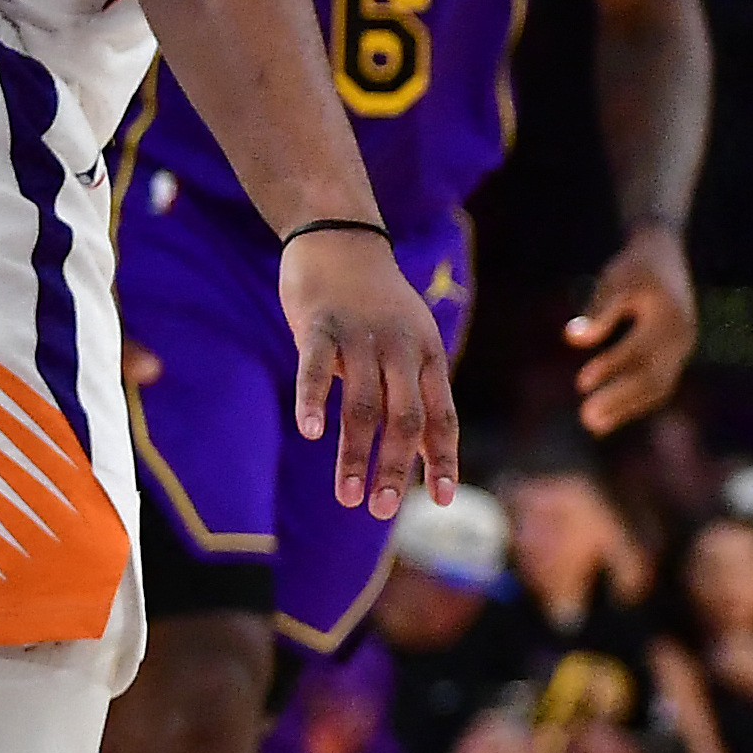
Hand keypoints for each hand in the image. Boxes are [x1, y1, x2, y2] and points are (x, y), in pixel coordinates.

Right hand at [278, 223, 457, 514]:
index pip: (442, 417)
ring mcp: (361, 336)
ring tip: (348, 495)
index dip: (442, 459)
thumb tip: (426, 451)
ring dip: (354, 454)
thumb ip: (416, 393)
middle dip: (396, 468)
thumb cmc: (377, 305)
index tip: (441, 500)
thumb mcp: (410, 345)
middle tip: (382, 512)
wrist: (342, 240)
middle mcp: (401, 350)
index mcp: (429, 358)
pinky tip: (309, 432)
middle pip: (404, 418)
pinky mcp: (321, 324)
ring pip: (362, 404)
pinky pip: (317, 366)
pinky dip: (314, 399)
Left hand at [568, 223, 697, 433]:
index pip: (640, 351)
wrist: (665, 255)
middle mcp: (681, 339)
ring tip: (592, 425)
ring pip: (657, 388)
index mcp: (669, 319)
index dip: (612, 367)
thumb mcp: (615, 280)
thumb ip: (598, 310)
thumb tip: (573, 339)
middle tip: (585, 418)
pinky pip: (659, 386)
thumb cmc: (635, 267)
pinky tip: (609, 413)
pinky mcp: (676, 356)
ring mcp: (682, 350)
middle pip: (652, 378)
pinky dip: (634, 401)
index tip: (580, 383)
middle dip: (619, 399)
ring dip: (625, 407)